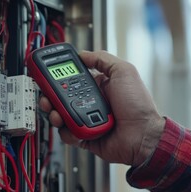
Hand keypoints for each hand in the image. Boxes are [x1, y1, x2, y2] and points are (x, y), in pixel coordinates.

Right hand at [40, 51, 165, 166]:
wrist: (143, 136)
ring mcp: (86, 120)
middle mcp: (90, 103)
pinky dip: (67, 132)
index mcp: (98, 86)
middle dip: (50, 96)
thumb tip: (83, 54)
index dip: (58, 77)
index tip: (48, 75)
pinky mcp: (84, 137)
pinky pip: (67, 134)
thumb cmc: (138, 105)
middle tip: (47, 97)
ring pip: (61, 116)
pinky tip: (73, 127)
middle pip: (61, 98)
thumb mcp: (124, 72)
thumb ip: (103, 59)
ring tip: (57, 113)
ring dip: (55, 114)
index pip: (72, 79)